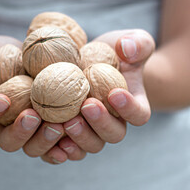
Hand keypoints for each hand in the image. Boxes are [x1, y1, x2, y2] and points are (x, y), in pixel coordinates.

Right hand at [0, 36, 65, 162]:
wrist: (22, 59)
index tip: (2, 98)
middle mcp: (6, 125)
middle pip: (8, 142)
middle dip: (20, 133)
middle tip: (33, 116)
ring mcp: (29, 129)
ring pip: (33, 148)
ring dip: (45, 141)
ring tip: (59, 126)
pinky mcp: (49, 127)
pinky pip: (56, 145)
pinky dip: (65, 146)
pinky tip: (74, 137)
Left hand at [41, 29, 154, 163]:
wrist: (90, 61)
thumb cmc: (113, 51)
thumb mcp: (131, 41)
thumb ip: (138, 43)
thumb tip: (127, 48)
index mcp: (133, 105)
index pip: (139, 114)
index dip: (129, 108)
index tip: (114, 92)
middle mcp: (115, 123)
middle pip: (114, 134)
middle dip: (101, 124)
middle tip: (87, 106)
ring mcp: (93, 131)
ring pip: (92, 145)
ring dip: (81, 138)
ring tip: (66, 122)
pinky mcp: (72, 132)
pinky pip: (70, 148)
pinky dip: (61, 148)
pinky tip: (51, 135)